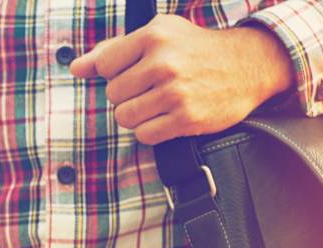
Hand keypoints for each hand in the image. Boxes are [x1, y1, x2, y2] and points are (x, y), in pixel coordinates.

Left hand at [70, 15, 295, 144]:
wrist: (248, 64)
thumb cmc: (194, 49)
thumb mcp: (157, 36)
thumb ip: (112, 51)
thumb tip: (75, 68)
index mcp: (154, 36)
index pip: (104, 66)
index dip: (116, 73)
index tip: (136, 71)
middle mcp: (164, 62)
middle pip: (113, 95)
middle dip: (128, 95)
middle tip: (152, 88)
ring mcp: (175, 92)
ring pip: (125, 118)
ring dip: (137, 116)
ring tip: (158, 104)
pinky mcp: (186, 118)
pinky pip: (144, 135)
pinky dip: (152, 131)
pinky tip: (168, 117)